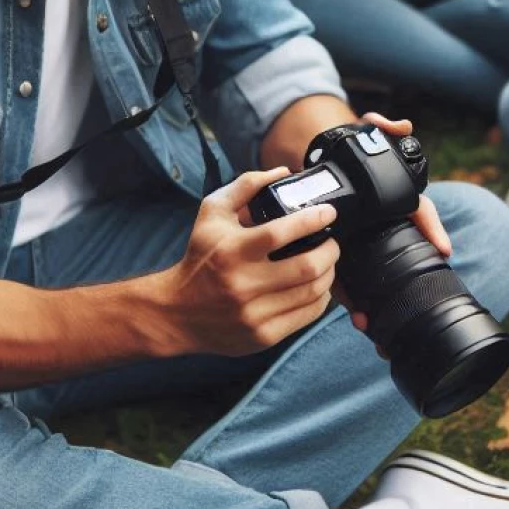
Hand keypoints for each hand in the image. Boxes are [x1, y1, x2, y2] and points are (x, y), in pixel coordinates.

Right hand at [157, 169, 340, 355]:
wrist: (176, 313)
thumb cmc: (199, 257)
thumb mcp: (212, 212)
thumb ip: (246, 186)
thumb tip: (283, 172)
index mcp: (233, 251)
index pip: (283, 233)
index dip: (314, 220)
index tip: (329, 213)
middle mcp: (244, 285)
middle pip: (308, 266)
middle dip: (331, 250)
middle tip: (332, 241)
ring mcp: (255, 314)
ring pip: (313, 293)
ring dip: (329, 273)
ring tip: (327, 262)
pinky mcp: (263, 337)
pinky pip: (307, 316)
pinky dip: (321, 298)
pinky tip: (317, 286)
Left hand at [330, 112, 451, 338]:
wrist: (318, 169)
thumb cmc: (349, 160)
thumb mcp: (366, 140)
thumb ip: (381, 128)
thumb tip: (399, 124)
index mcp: (394, 203)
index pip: (420, 213)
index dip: (432, 229)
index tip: (442, 249)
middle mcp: (384, 228)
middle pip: (401, 259)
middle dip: (405, 284)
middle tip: (407, 301)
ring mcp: (362, 246)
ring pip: (378, 282)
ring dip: (380, 306)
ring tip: (378, 326)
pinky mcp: (341, 260)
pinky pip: (354, 290)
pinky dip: (359, 309)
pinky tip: (362, 324)